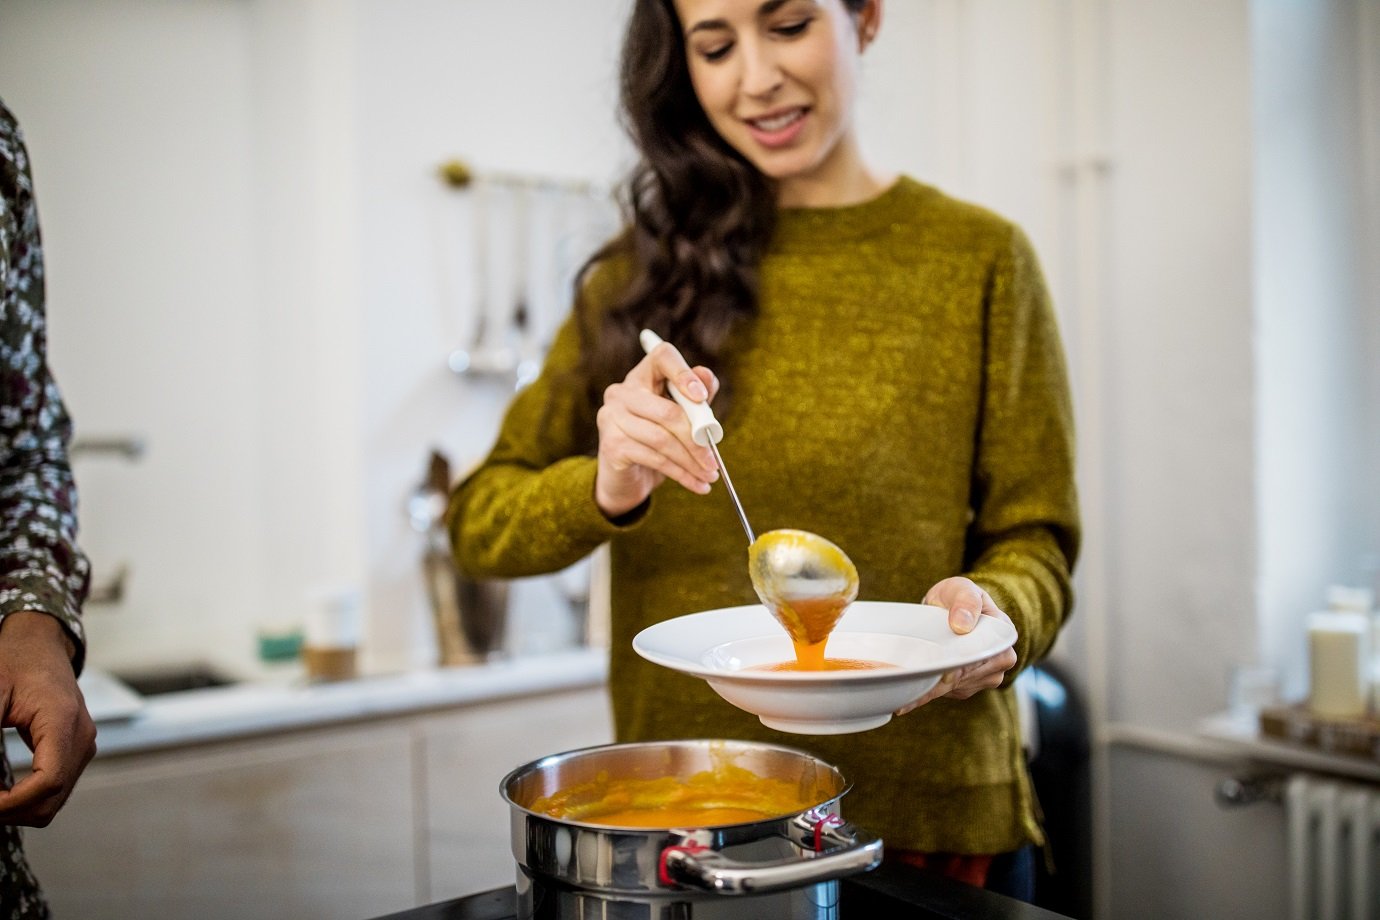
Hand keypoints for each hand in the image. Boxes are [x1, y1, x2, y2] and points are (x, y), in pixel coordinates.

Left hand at [0, 611, 96, 826]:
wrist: (41, 645)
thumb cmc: (17, 661)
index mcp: (64, 721)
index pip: (49, 780)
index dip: (12, 802)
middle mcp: (82, 738)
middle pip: (52, 800)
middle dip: (12, 811)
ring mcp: (83, 745)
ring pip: (55, 801)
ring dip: (19, 808)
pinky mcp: (77, 750)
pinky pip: (56, 789)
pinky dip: (28, 798)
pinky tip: (2, 790)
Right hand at [594, 341, 720, 517]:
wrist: (627, 479)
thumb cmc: (658, 442)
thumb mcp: (681, 418)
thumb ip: (696, 399)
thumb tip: (707, 376)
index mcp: (642, 376)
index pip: (662, 356)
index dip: (684, 373)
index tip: (702, 397)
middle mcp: (621, 392)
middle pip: (668, 411)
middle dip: (698, 439)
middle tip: (715, 459)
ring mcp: (611, 417)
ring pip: (663, 439)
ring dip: (692, 461)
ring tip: (710, 475)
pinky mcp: (611, 444)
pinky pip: (654, 458)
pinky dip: (681, 474)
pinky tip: (697, 484)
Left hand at [894, 577, 1017, 715]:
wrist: (951, 607)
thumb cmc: (958, 596)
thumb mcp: (962, 588)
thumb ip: (966, 601)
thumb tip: (962, 624)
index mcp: (1002, 637)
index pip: (978, 657)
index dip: (956, 667)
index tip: (933, 676)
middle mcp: (998, 661)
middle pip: (962, 677)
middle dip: (934, 685)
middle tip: (902, 697)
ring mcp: (983, 677)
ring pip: (951, 689)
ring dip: (926, 692)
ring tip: (899, 700)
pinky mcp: (966, 686)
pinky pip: (945, 692)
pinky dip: (925, 693)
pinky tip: (906, 697)